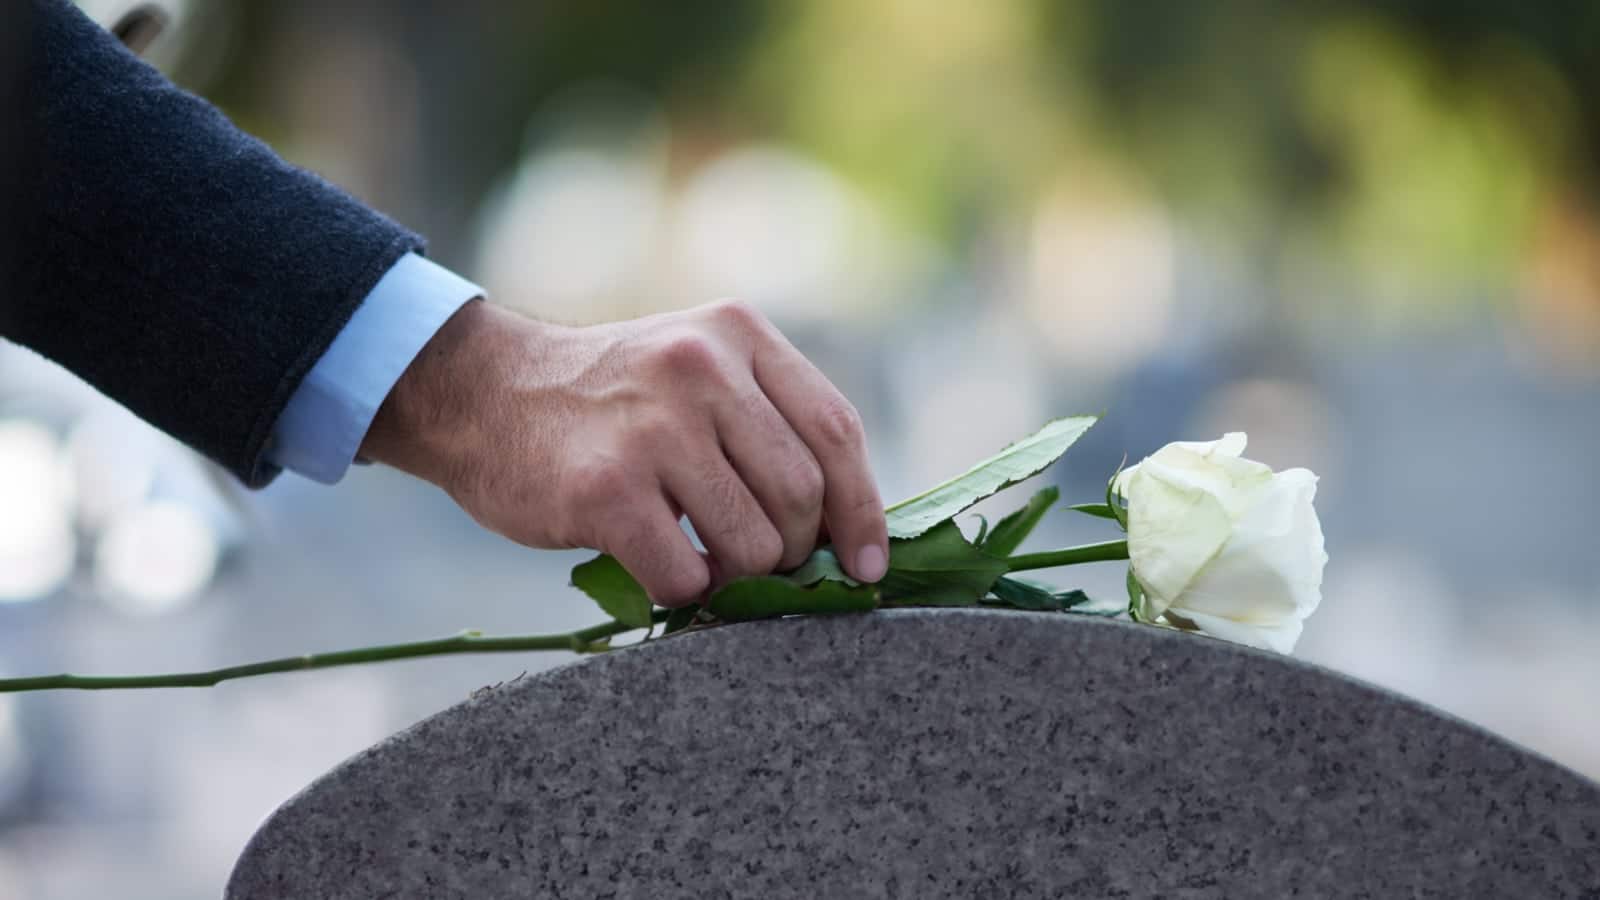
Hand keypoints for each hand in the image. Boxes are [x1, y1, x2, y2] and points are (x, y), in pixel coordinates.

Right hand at [360, 300, 888, 605]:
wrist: (482, 393)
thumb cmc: (607, 403)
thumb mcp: (695, 369)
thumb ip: (766, 421)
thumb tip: (849, 529)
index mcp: (738, 333)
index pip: (837, 431)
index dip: (863, 510)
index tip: (868, 563)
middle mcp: (701, 367)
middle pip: (802, 494)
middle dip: (794, 550)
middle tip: (758, 562)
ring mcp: (653, 426)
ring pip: (754, 543)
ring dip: (738, 577)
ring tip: (704, 563)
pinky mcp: (606, 488)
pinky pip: (686, 575)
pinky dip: (685, 593)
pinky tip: (663, 571)